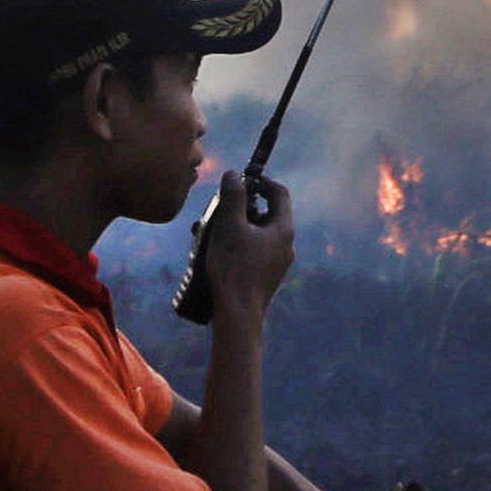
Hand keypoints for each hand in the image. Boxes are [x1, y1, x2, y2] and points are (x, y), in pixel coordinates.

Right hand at [192, 169, 294, 324]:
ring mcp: (276, 263)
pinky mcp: (265, 277)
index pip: (279, 192)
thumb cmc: (234, 267)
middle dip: (237, 208)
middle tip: (215, 210)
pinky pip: (251, 251)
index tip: (239, 181)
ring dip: (231, 228)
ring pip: (253, 234)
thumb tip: (233, 175)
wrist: (237, 315)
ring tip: (204, 233)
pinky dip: (233, 246)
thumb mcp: (229, 225)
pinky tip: (210, 253)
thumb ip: (232, 197)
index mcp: (283, 229)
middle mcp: (285, 245)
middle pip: (264, 214)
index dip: (260, 181)